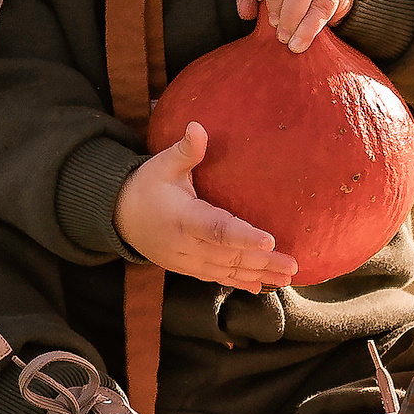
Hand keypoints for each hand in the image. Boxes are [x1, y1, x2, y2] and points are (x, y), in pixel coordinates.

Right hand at [114, 123, 299, 290]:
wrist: (120, 217)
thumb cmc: (147, 186)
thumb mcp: (162, 164)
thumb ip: (185, 150)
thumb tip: (198, 126)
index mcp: (183, 218)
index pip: (216, 229)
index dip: (243, 236)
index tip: (269, 240)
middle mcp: (186, 245)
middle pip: (229, 256)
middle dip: (262, 261)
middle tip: (293, 264)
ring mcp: (187, 260)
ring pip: (226, 270)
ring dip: (257, 275)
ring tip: (287, 277)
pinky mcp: (188, 268)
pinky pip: (216, 277)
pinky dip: (239, 282)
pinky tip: (260, 287)